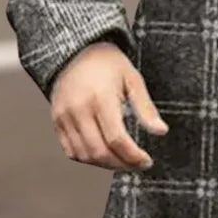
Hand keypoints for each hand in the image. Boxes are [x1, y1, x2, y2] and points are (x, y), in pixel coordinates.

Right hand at [50, 42, 168, 170]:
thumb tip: (161, 131)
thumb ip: (146, 108)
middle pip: (99, 152)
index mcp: (100, 97)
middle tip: (137, 164)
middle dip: (122, 165)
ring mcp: (64, 116)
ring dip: (106, 165)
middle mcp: (79, 109)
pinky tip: (105, 154)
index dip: (133, 156)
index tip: (146, 161)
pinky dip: (88, 159)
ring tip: (123, 161)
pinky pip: (71, 151)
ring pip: (84, 155)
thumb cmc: (108, 64)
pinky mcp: (56, 121)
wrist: (76, 52)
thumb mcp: (133, 79)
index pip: (116, 139)